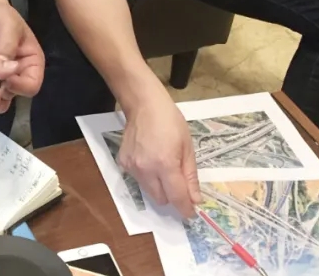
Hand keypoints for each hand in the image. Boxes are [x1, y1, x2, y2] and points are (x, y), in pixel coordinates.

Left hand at [0, 0, 44, 113]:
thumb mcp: (7, 25)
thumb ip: (7, 46)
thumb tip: (5, 69)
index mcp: (31, 62)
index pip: (32, 85)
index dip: (19, 87)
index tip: (2, 80)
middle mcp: (19, 73)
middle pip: (15, 94)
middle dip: (1, 93)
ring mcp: (1, 77)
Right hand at [117, 87, 199, 217]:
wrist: (144, 105)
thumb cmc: (170, 121)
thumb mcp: (187, 147)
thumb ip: (190, 176)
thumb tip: (195, 199)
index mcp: (165, 164)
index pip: (176, 197)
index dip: (185, 208)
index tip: (191, 212)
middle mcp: (146, 169)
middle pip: (161, 200)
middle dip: (172, 197)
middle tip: (179, 184)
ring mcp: (132, 167)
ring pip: (149, 192)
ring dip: (159, 187)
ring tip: (163, 165)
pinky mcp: (123, 163)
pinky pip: (139, 180)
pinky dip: (147, 176)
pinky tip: (150, 159)